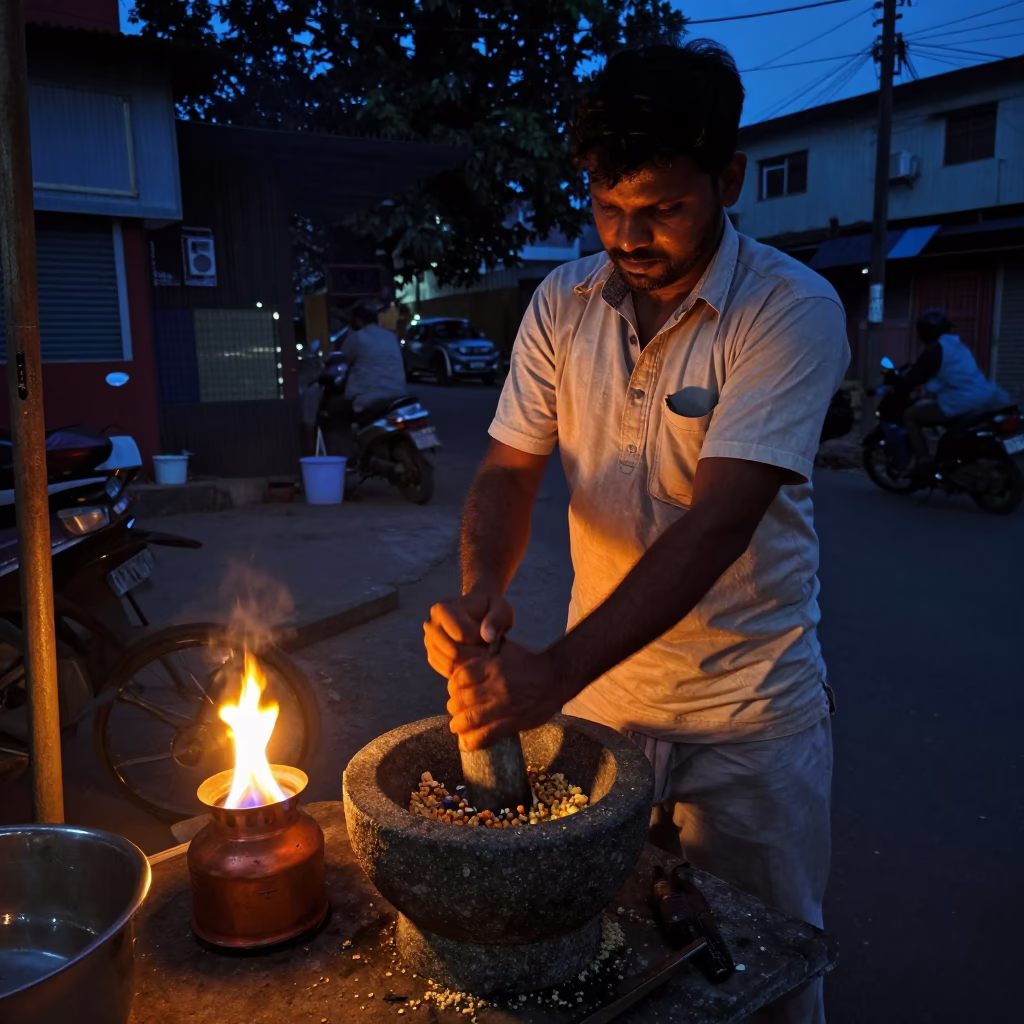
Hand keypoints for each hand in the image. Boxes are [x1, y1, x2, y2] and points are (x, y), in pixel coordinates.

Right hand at [423, 589, 514, 678]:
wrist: (478, 610)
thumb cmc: (491, 609)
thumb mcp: (501, 609)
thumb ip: (497, 619)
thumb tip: (487, 637)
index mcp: (442, 609)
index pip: (462, 634)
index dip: (483, 641)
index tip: (496, 639)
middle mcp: (430, 625)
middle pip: (453, 652)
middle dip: (476, 656)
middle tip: (493, 653)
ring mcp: (429, 641)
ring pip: (449, 665)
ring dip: (470, 664)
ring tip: (485, 655)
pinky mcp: (432, 654)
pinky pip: (446, 671)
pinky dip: (463, 670)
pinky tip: (477, 660)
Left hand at [447, 640, 567, 750]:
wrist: (556, 677)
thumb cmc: (526, 662)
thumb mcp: (504, 650)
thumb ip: (483, 655)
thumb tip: (459, 659)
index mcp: (493, 666)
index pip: (460, 678)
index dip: (452, 686)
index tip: (453, 691)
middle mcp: (498, 685)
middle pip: (462, 700)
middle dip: (453, 706)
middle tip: (454, 709)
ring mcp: (505, 705)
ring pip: (470, 719)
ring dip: (458, 725)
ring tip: (457, 726)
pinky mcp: (513, 722)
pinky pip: (486, 735)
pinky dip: (472, 741)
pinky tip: (466, 742)